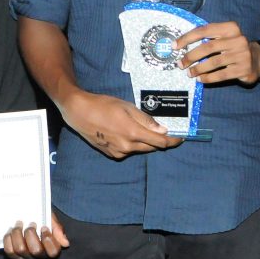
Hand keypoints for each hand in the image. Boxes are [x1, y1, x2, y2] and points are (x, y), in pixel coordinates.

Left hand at [3, 213, 69, 258]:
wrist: (27, 213)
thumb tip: (65, 243)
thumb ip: (58, 228)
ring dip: (18, 234)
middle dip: (31, 234)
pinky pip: (9, 251)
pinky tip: (10, 230)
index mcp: (51, 247)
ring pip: (20, 250)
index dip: (48, 239)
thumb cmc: (41, 217)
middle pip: (36, 251)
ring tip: (18, 224)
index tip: (44, 227)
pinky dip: (8, 239)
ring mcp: (26, 256)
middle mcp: (39, 255)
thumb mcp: (51, 218)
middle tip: (31, 224)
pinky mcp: (14, 254)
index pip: (53, 252)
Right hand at [60, 90, 182, 158]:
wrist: (79, 112)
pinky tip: (124, 132)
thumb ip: (146, 120)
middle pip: (151, 147)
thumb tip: (163, 130)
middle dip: (159, 140)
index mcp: (133, 133)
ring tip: (139, 127)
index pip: (160, 142)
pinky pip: (128, 150)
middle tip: (163, 131)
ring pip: (139, 149)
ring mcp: (119, 152)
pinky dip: (132, 143)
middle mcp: (127, 146)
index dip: (173, 141)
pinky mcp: (111, 154)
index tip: (181, 138)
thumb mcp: (127, 107)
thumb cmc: (103, 105)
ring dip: (144, 141)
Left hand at [174, 22, 259, 84]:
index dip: (187, 38)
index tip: (174, 46)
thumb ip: (209, 38)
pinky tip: (200, 79)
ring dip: (198, 69)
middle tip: (180, 63)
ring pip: (214, 62)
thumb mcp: (225, 37)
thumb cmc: (233, 47)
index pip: (204, 30)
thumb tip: (181, 45)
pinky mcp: (244, 69)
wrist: (258, 60)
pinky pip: (221, 74)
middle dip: (191, 56)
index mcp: (231, 28)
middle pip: (208, 47)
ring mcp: (242, 55)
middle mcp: (238, 39)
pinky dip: (208, 78)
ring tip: (189, 73)